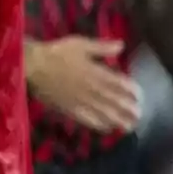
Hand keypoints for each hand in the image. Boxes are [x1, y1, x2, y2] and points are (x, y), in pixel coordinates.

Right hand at [26, 37, 140, 132]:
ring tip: (129, 126)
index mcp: (95, 72)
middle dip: (127, 109)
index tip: (140, 96)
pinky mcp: (68, 109)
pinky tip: (107, 129)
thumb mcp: (81, 44)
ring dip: (117, 119)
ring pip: (102, 112)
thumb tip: (122, 45)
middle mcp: (90, 88)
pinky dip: (97, 124)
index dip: (130, 91)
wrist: (32, 65)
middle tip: (139, 116)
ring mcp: (80, 100)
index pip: (117, 83)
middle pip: (112, 101)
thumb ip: (102, 47)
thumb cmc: (57, 52)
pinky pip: (86, 119)